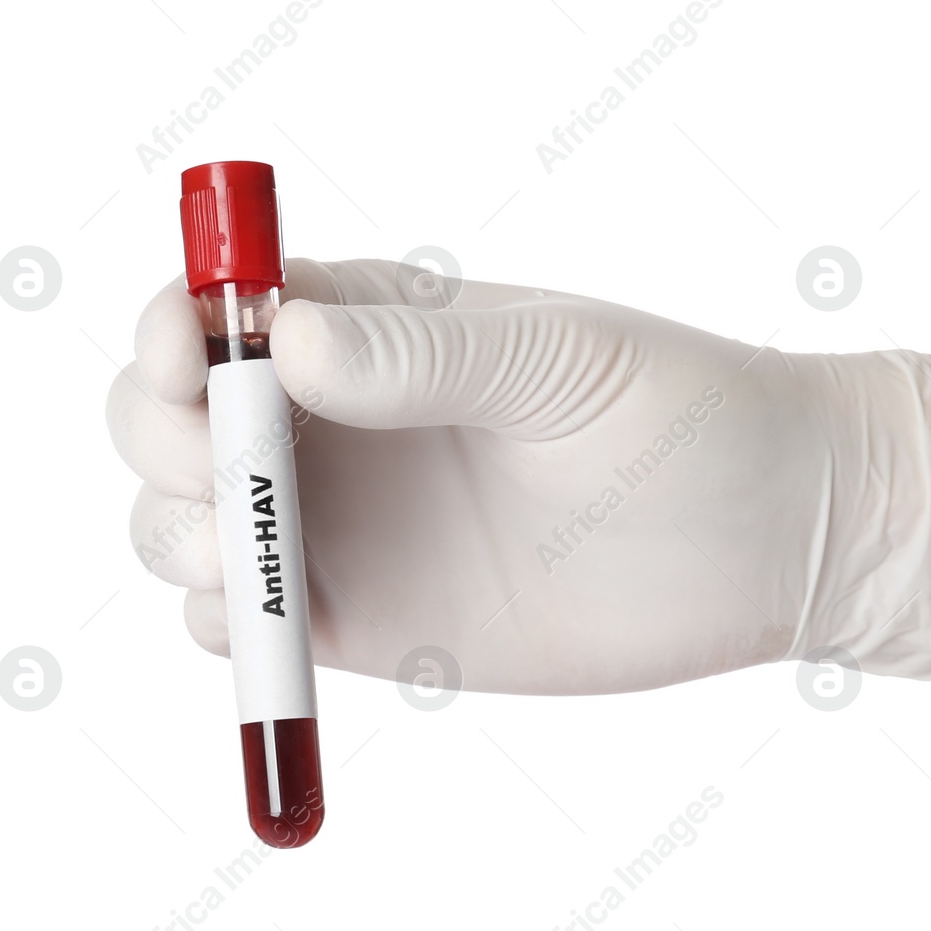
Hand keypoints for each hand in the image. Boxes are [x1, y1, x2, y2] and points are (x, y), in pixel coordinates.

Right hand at [108, 259, 835, 693]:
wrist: (769, 538)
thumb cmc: (683, 413)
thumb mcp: (558, 361)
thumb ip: (424, 354)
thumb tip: (284, 342)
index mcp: (375, 323)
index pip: (222, 306)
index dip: (177, 327)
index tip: (189, 360)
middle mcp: (340, 420)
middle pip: (176, 416)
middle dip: (161, 438)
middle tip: (226, 475)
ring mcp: (347, 522)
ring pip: (189, 521)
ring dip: (173, 531)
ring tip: (244, 553)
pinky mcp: (366, 618)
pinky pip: (248, 621)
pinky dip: (222, 624)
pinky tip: (260, 621)